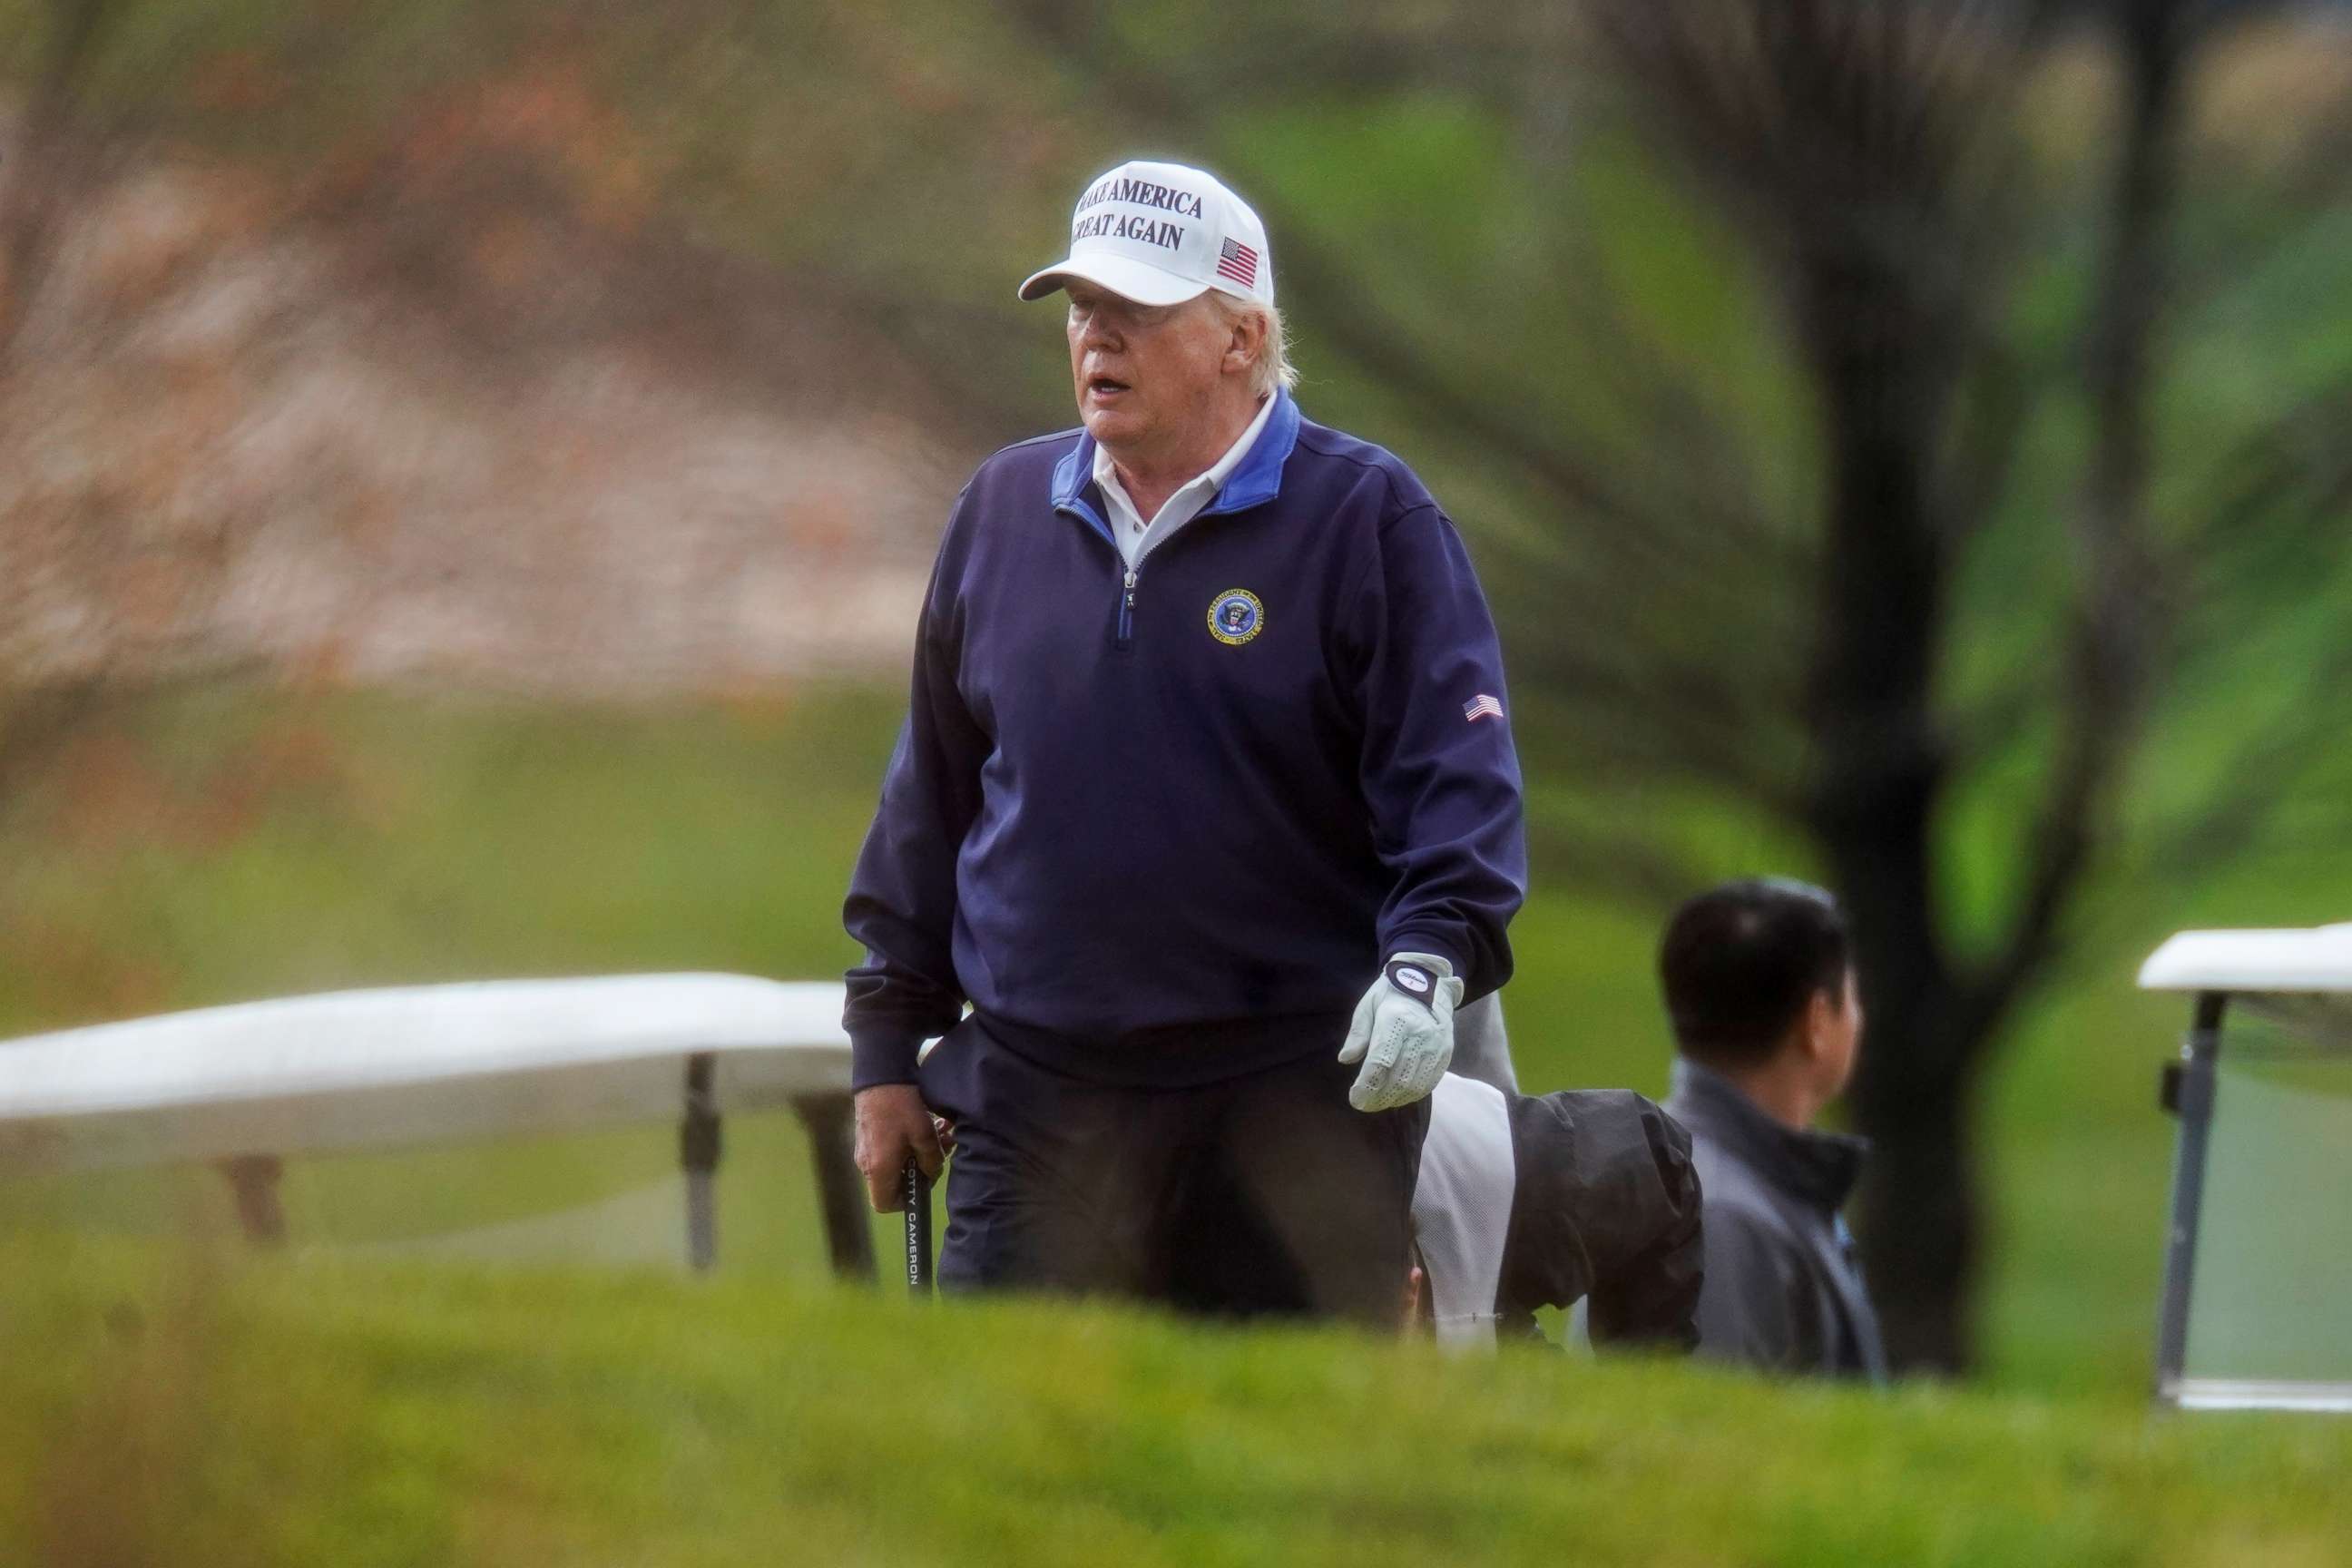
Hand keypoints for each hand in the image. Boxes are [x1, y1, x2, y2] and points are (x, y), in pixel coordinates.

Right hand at [853, 1083, 945, 1210]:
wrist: (880, 1076)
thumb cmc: (901, 1108)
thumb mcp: (925, 1135)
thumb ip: (931, 1161)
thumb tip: (931, 1172)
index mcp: (878, 1169)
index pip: (885, 1204)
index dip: (905, 1201)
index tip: (922, 1183)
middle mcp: (866, 1164)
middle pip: (892, 1184)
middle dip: (919, 1172)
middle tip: (939, 1154)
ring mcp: (865, 1150)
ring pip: (893, 1164)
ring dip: (917, 1154)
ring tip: (940, 1135)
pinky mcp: (867, 1136)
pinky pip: (888, 1150)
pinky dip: (907, 1144)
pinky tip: (927, 1125)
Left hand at [1338, 953, 1463, 1110]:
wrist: (1429, 982)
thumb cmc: (1392, 995)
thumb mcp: (1368, 1005)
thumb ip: (1358, 1033)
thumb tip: (1345, 1059)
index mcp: (1397, 1019)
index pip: (1381, 1061)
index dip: (1367, 1085)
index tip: (1354, 1097)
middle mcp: (1420, 1034)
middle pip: (1398, 1078)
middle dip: (1378, 1097)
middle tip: (1363, 1104)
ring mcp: (1436, 1045)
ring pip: (1415, 1085)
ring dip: (1394, 1099)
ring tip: (1378, 1102)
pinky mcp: (1445, 1053)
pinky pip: (1429, 1082)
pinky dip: (1412, 1094)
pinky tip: (1398, 1096)